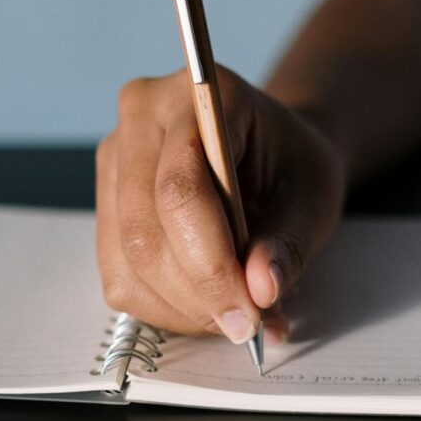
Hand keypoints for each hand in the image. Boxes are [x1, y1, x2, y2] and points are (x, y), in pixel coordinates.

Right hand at [96, 66, 344, 344]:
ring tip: (233, 314)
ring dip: (181, 306)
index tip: (250, 312)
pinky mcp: (105, 199)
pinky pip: (118, 273)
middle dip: (197, 293)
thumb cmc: (293, 164)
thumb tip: (261, 290)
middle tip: (246, 326)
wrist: (272, 146)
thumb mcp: (315, 197)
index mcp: (199, 95)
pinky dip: (164, 305)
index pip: (180, 189)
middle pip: (144, 229)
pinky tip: (205, 303)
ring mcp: (114, 156)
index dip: (210, 264)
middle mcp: (141, 116)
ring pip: (126, 259)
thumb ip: (290, 243)